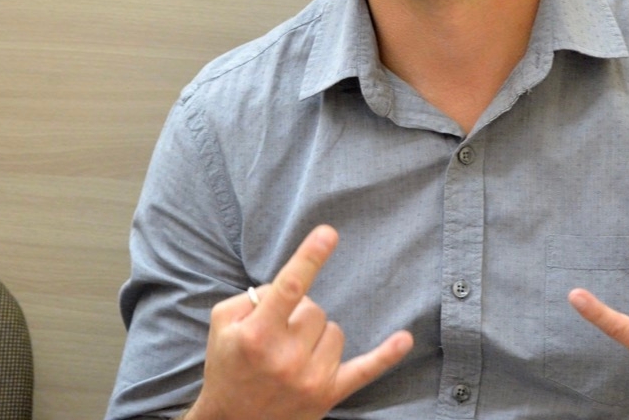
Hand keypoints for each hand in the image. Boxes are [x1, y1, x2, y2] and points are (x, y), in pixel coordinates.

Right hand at [187, 225, 413, 419]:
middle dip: (297, 315)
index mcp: (258, 335)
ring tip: (291, 354)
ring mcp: (310, 378)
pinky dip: (386, 355)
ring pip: (334, 330)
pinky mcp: (328, 394)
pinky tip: (405, 339)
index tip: (328, 233)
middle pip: (314, 309)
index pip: (289, 288)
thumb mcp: (224, 323)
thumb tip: (291, 284)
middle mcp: (285, 357)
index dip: (309, 258)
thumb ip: (254, 296)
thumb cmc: (228, 365)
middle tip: (276, 337)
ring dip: (317, 335)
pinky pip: (365, 371)